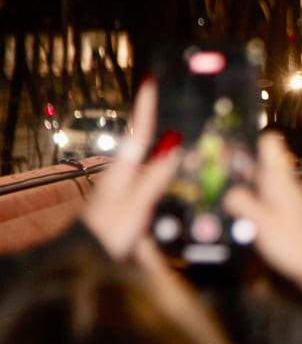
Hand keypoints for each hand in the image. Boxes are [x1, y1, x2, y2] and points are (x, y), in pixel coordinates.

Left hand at [81, 79, 180, 259]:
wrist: (85, 262)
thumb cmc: (107, 236)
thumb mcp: (136, 207)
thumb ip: (154, 179)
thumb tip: (173, 146)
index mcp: (122, 174)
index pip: (139, 134)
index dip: (145, 108)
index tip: (149, 81)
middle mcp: (121, 179)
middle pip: (142, 145)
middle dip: (152, 122)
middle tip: (161, 99)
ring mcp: (122, 193)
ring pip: (145, 163)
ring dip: (157, 147)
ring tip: (172, 131)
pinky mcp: (125, 206)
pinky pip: (147, 181)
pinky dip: (158, 172)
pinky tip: (166, 177)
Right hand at [223, 132, 301, 318]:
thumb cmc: (300, 247)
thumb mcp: (261, 223)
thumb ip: (241, 203)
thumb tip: (226, 192)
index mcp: (281, 180)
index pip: (270, 142)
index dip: (249, 134)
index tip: (226, 133)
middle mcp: (286, 186)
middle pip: (259, 163)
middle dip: (235, 164)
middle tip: (208, 168)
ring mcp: (287, 202)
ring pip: (259, 184)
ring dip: (240, 186)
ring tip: (216, 193)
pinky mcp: (286, 218)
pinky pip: (263, 203)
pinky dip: (248, 205)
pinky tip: (236, 218)